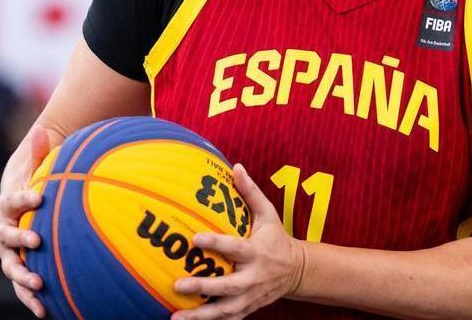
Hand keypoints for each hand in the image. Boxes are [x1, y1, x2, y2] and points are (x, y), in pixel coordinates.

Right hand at [0, 125, 52, 317]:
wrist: (22, 209)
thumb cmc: (34, 188)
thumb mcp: (36, 170)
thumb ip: (40, 154)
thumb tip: (42, 129)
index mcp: (8, 205)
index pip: (13, 200)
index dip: (24, 198)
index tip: (40, 196)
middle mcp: (3, 230)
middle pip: (7, 237)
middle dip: (20, 240)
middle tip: (36, 242)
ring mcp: (8, 252)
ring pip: (10, 266)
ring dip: (22, 276)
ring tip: (39, 284)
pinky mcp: (17, 269)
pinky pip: (21, 286)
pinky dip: (30, 298)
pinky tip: (45, 311)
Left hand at [170, 164, 306, 319]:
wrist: (297, 271)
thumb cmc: (276, 238)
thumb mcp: (268, 213)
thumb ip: (250, 192)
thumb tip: (235, 167)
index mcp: (256, 252)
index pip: (235, 248)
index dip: (216, 243)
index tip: (196, 238)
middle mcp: (253, 277)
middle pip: (227, 286)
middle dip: (202, 287)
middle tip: (177, 285)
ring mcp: (250, 297)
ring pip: (224, 310)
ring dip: (200, 316)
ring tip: (175, 316)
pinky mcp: (247, 309)